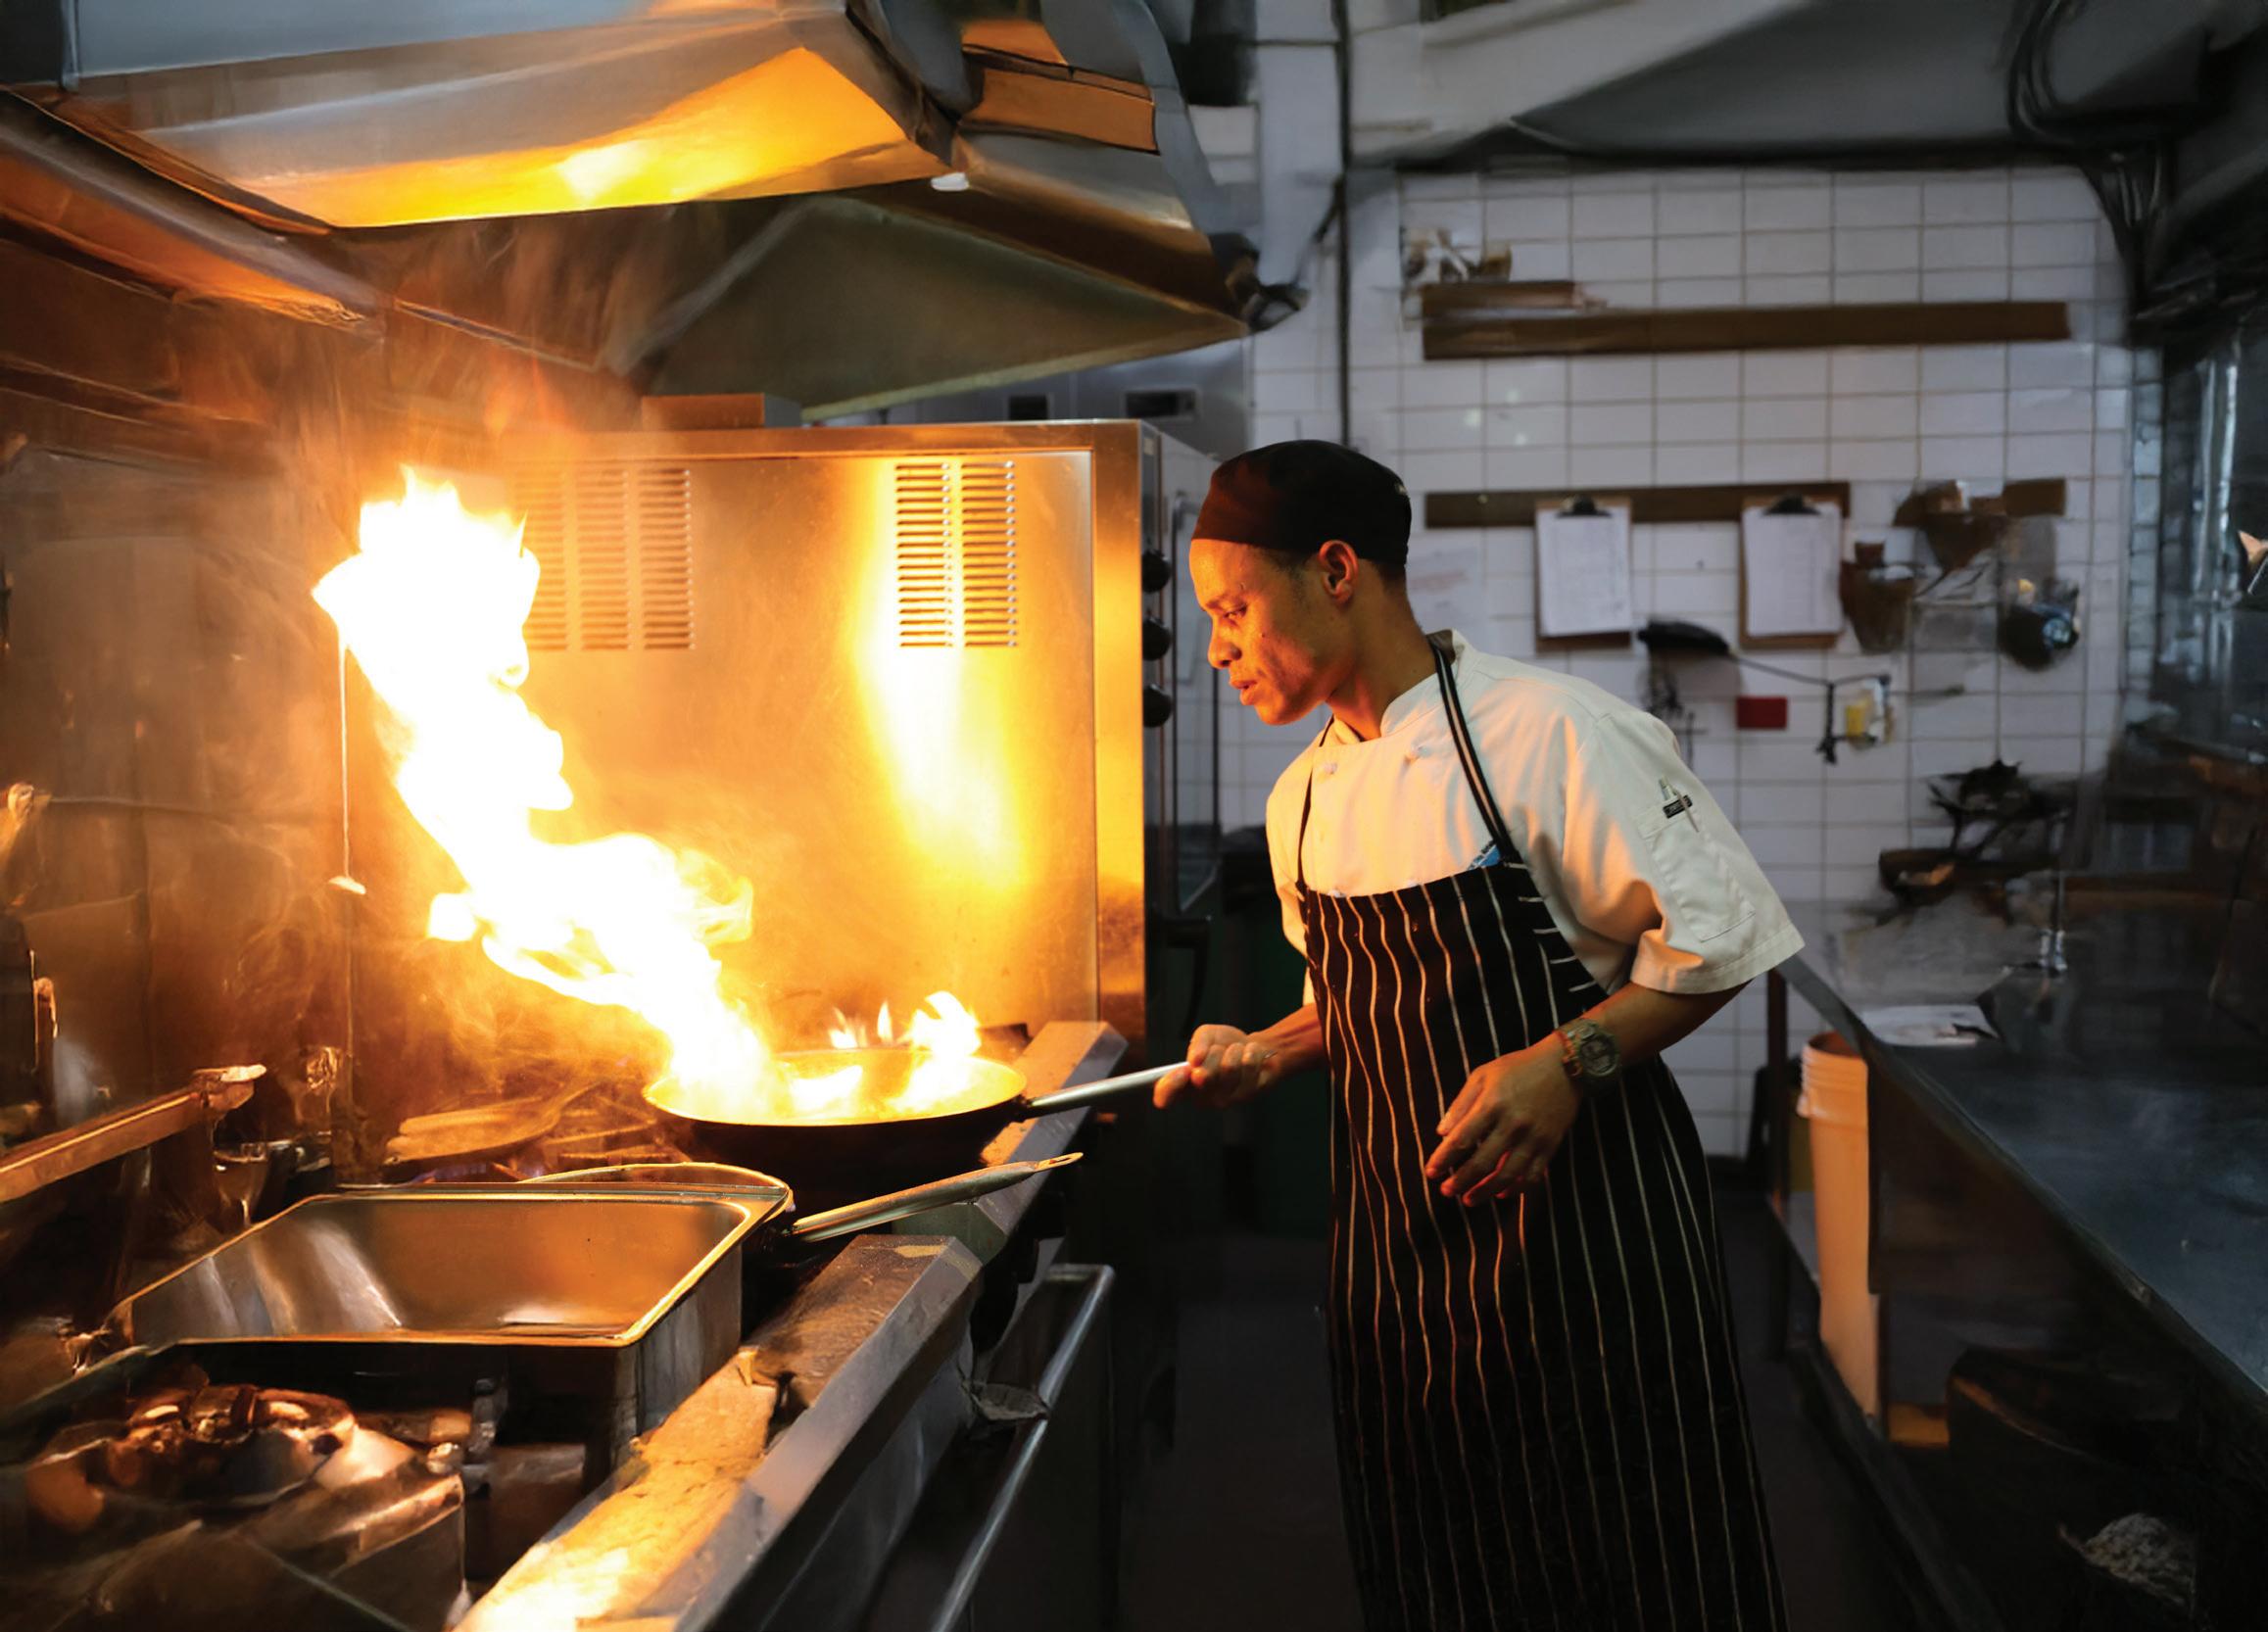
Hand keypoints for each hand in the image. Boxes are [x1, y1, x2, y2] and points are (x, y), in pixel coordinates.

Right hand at [1154, 1024, 1281, 1108]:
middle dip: (1212, 1053)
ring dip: (1234, 1050)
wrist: (1254, 1048)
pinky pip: (1248, 1065)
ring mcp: (1227, 1099)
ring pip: (1228, 1067)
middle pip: (1202, 1076)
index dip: (1169, 1086)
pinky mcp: (1250, 1094)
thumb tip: (1194, 1060)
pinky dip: (1251, 1051)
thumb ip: (1198, 1043)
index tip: (1182, 1071)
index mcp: (1185, 1084)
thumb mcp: (1207, 1035)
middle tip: (1218, 1050)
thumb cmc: (1225, 1045)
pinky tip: (1250, 1055)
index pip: (1165, 1095)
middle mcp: (1203, 1098)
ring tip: (1237, 1051)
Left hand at [1424, 1044, 1581, 1203]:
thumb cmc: (1518, 1067)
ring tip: (1469, 1200)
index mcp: (1492, 1104)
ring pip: (1507, 1175)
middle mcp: (1513, 1124)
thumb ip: (1461, 1104)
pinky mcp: (1550, 1145)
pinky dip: (1516, 1189)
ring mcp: (1534, 1137)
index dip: (1443, 1159)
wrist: (1564, 1066)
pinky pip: (1533, 1175)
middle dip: (1460, 1181)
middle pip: (1482, 1163)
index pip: (1462, 1139)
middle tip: (1446, 1191)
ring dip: (1485, 1192)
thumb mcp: (1483, 1075)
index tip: (1430, 1172)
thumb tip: (1442, 1133)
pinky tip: (1501, 1193)